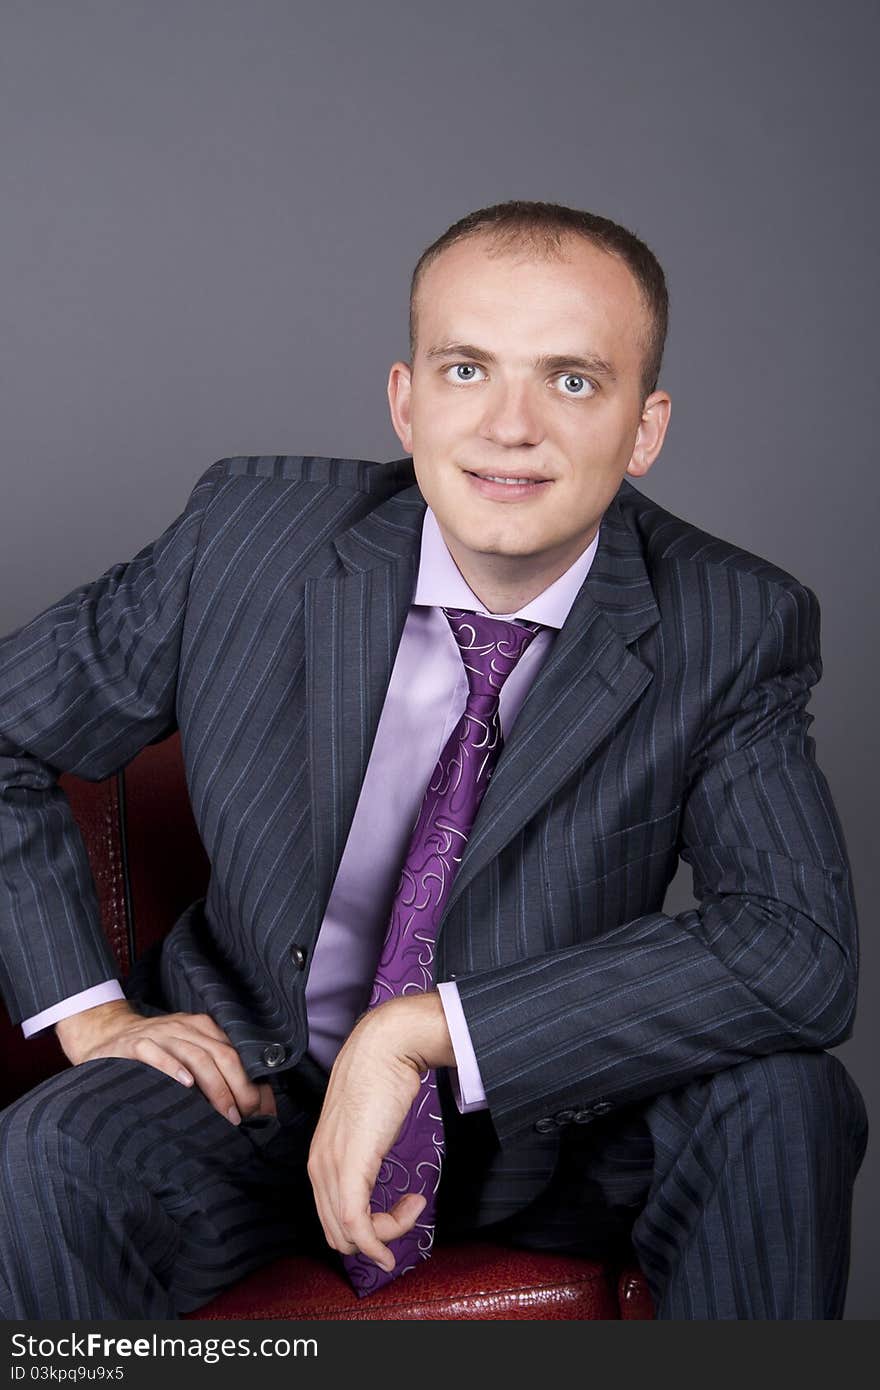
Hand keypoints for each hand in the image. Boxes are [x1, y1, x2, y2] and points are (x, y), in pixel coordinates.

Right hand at [54, 999, 276, 1123]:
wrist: (106, 1034)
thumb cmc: (154, 1051)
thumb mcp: (185, 1051)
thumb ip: (211, 1070)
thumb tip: (247, 1102)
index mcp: (200, 1027)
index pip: (233, 1052)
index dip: (249, 1080)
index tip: (259, 1108)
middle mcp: (183, 1027)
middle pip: (220, 1054)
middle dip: (237, 1087)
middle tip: (245, 1115)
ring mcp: (159, 1034)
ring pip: (195, 1055)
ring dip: (214, 1086)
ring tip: (226, 1112)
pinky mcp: (134, 1045)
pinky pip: (156, 1054)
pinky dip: (173, 1069)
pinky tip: (186, 1085)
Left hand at [307, 992, 453, 1271]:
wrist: (386, 1047)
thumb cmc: (381, 1077)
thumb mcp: (367, 1124)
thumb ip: (363, 1148)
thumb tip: (376, 1163)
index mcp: (319, 1158)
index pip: (331, 1219)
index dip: (365, 1231)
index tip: (399, 1212)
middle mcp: (318, 1167)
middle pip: (338, 1234)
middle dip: (377, 1235)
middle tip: (410, 1210)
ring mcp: (331, 1167)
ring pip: (350, 1234)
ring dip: (388, 1230)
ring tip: (415, 1204)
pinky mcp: (350, 1166)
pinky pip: (358, 1224)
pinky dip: (382, 1238)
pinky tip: (411, 1214)